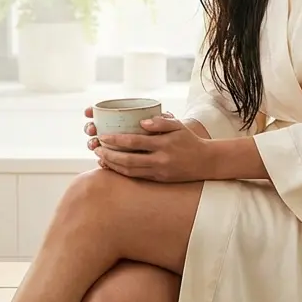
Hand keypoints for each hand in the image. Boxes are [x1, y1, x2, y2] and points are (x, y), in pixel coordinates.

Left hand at [83, 111, 210, 182]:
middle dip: (109, 154)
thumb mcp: (179, 126)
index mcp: (164, 144)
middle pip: (128, 159)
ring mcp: (159, 172)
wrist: (205, 162)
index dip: (116, 140)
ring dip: (113, 165)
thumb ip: (160, 122)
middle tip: (96, 148)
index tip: (103, 136)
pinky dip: (122, 172)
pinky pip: (136, 177)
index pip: (135, 142)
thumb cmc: (189, 140)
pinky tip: (113, 167)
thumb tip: (141, 122)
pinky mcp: (158, 180)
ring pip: (130, 171)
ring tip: (100, 158)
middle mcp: (160, 160)